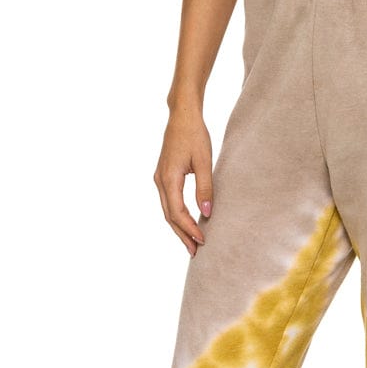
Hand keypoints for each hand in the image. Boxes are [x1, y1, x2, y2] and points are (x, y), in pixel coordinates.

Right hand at [154, 104, 213, 255]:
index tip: (202, 240)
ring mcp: (159, 178)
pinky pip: (168, 201)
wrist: (182, 116)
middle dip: (182, 234)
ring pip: (167, 210)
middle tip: (195, 251)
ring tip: (191, 242)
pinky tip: (187, 222)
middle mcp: (160, 181)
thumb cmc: (195, 135)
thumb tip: (207, 212)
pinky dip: (177, 215)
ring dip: (179, 227)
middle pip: (169, 216)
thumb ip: (205, 187)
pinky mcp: (163, 176)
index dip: (190, 228)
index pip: (178, 212)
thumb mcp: (204, 161)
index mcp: (169, 178)